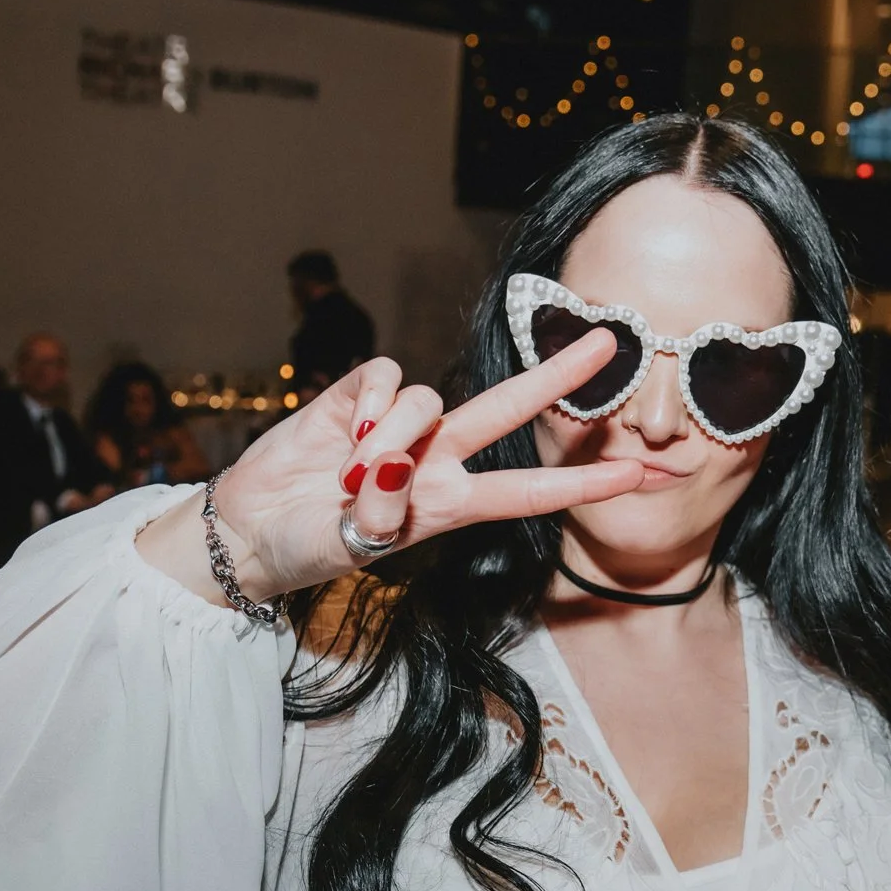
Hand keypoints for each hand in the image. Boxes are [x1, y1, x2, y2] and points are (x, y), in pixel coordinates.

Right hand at [137, 330, 645, 604]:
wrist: (250, 532)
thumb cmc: (310, 547)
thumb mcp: (358, 545)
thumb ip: (386, 507)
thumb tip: (396, 459)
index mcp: (451, 504)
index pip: (530, 491)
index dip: (585, 483)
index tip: (640, 474)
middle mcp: (436, 458)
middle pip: (509, 408)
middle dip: (560, 376)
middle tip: (614, 343)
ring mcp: (399, 424)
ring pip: (429, 399)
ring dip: (393, 437)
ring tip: (352, 474)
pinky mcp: (357, 395)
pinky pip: (385, 380)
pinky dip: (367, 407)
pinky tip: (342, 434)